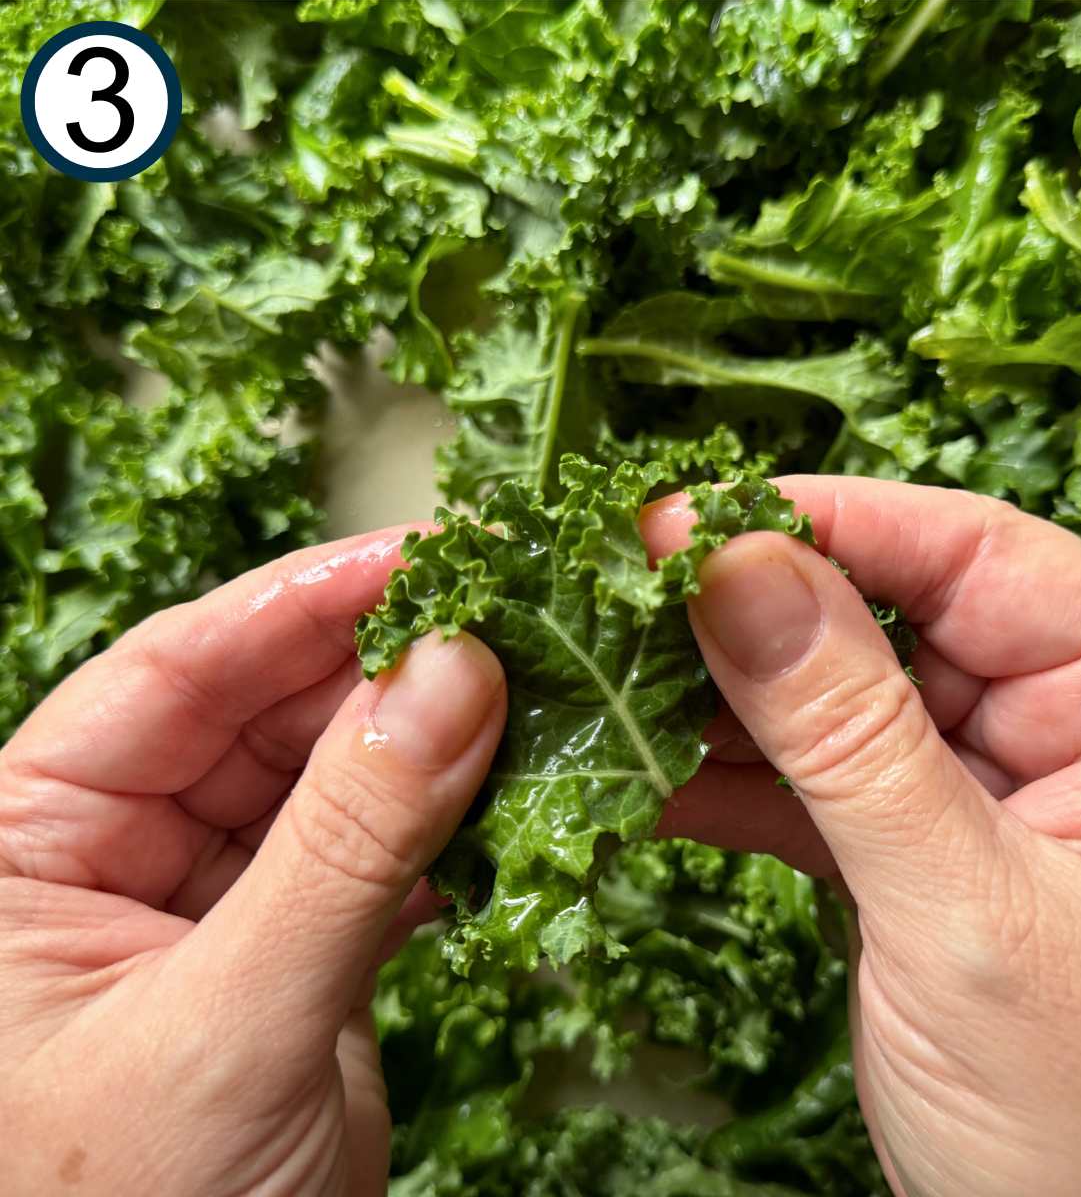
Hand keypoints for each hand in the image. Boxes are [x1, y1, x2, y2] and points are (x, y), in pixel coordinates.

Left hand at [0, 531, 505, 1195]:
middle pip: (265, 709)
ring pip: (332, 774)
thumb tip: (454, 672)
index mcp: (21, 841)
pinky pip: (375, 849)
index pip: (172, 672)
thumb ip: (348, 845)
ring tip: (530, 690)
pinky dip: (446, 824)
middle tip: (505, 617)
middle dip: (384, 663)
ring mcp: (213, 898)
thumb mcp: (230, 1026)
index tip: (421, 553)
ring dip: (429, 739)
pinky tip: (512, 794)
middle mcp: (111, 851)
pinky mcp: (294, 946)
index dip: (300, 603)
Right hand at [642, 477, 1080, 1196]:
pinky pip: (812, 782)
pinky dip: (729, 783)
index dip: (827, 523)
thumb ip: (849, 737)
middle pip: (892, 613)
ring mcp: (985, 785)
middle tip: (624, 599)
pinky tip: (646, 778)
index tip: (688, 517)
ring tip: (612, 683)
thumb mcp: (966, 913)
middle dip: (755, 610)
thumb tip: (734, 570)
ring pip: (836, 695)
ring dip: (723, 699)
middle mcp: (1072, 724)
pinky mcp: (915, 846)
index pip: (979, 557)